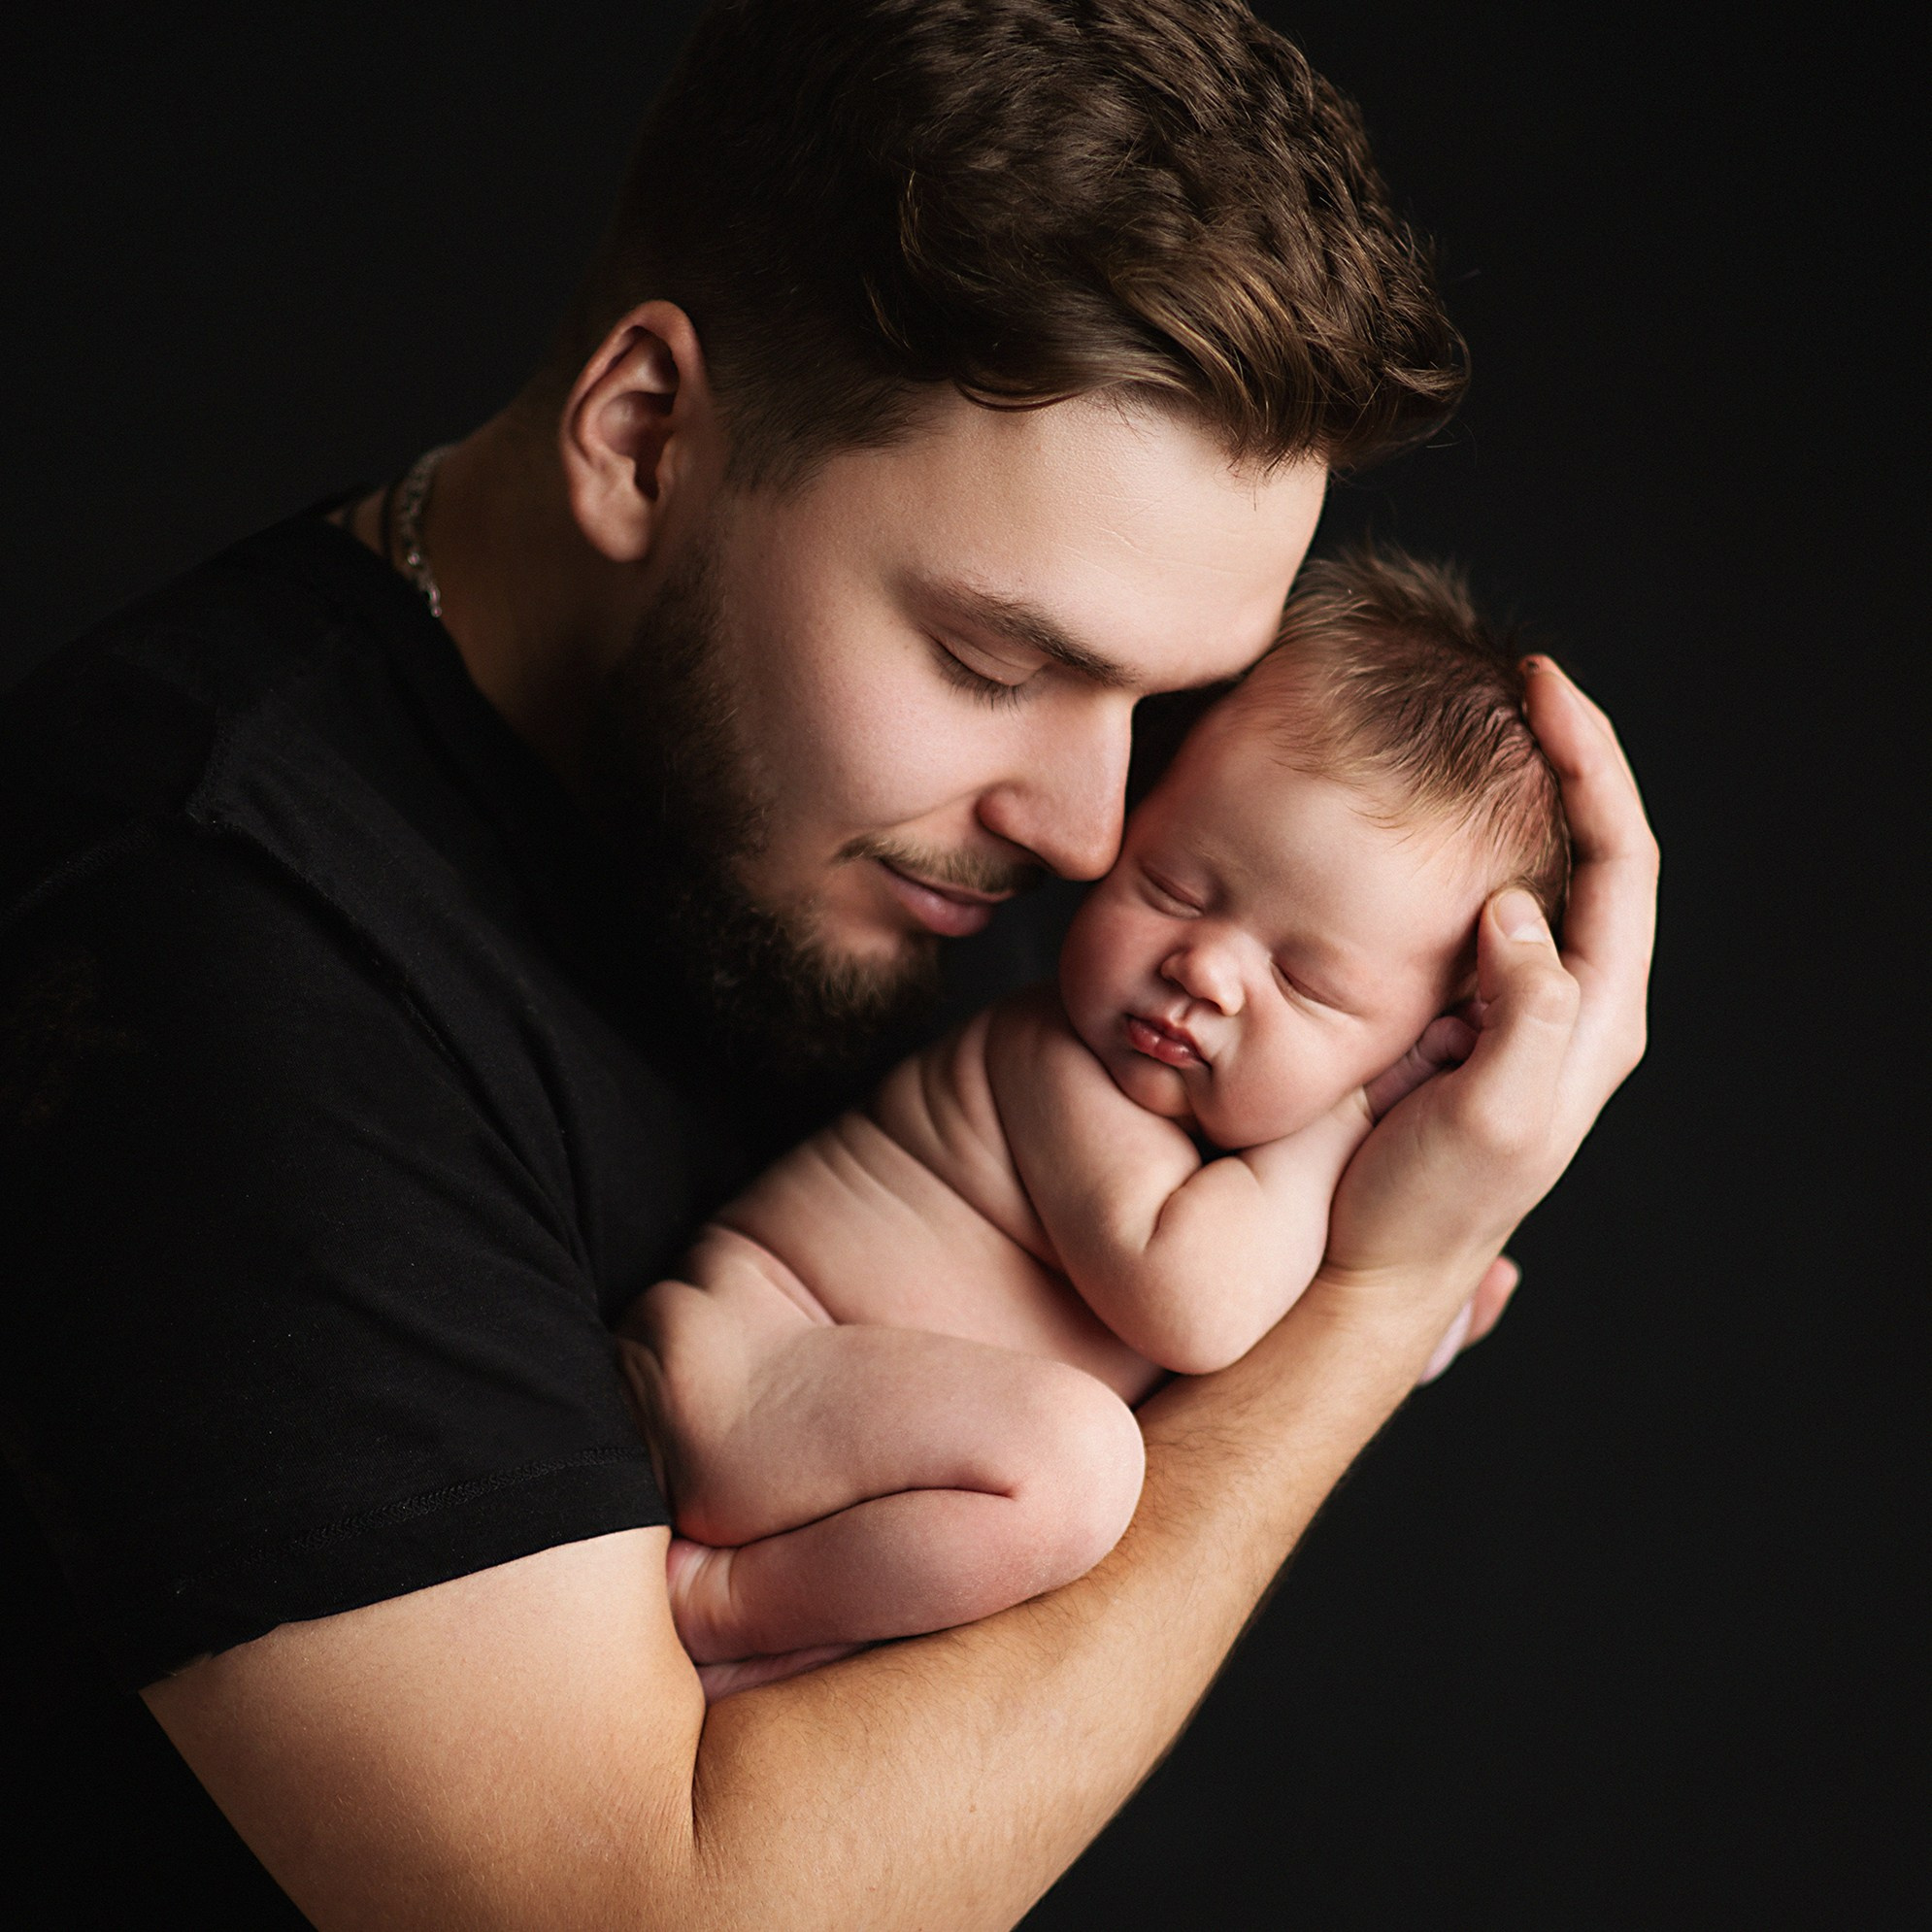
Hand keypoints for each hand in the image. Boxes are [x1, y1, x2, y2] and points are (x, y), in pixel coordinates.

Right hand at [1313, 660, 1655, 1339]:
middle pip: (1595, 850)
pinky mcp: (1470, 1015)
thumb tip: (1517, 911)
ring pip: (1541, 872)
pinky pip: (1483, 909)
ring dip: (1519, 796)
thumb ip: (1525, 1011)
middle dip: (1566, 759)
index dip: (1591, 766)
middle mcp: (1575, 1002)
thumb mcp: (1491, 1115)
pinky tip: (1423, 821)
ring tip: (1479, 725)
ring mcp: (1523, 1006)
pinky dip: (1463, 849)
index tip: (1542, 690)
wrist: (1376, 1269)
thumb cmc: (1427, 1204)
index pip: (1620, 859)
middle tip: (1516, 685)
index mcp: (1597, 1016)